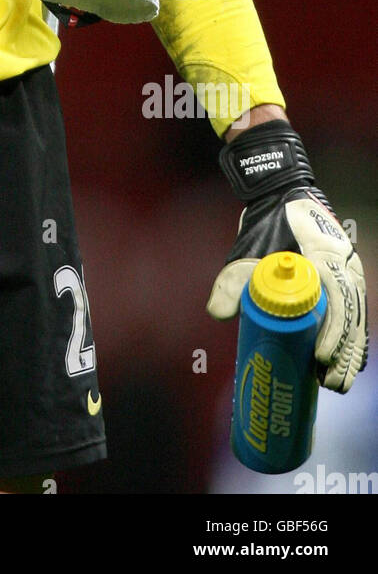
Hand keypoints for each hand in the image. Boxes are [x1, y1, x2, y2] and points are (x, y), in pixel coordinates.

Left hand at [207, 119, 367, 392]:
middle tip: (329, 382)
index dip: (332, 332)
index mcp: (325, 254)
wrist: (282, 191)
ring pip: (356, 315)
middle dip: (344, 351)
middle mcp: (344, 263)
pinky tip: (348, 362)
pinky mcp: (344, 276)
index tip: (319, 357)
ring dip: (350, 349)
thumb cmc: (267, 220)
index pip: (336, 300)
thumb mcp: (247, 247)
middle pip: (352, 315)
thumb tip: (218, 314)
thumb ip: (233, 278)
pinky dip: (352, 337)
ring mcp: (348, 269)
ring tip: (337, 381)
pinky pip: (354, 311)